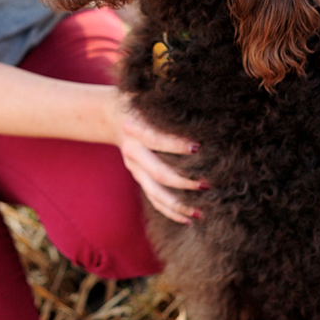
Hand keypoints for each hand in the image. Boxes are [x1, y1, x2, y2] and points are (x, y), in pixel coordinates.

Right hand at [112, 96, 204, 225]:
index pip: (157, 140)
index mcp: (135, 130)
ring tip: (200, 211)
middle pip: (158, 173)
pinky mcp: (138, 178)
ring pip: (155, 193)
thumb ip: (167, 108)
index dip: (176, 145)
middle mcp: (133, 152)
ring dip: (178, 204)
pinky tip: (188, 219)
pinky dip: (170, 211)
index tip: (199, 147)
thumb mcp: (147, 100)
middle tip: (207, 184)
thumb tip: (200, 113)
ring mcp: (135, 169)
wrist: (112, 116)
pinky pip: (153, 199)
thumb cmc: (139, 103)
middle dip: (184, 181)